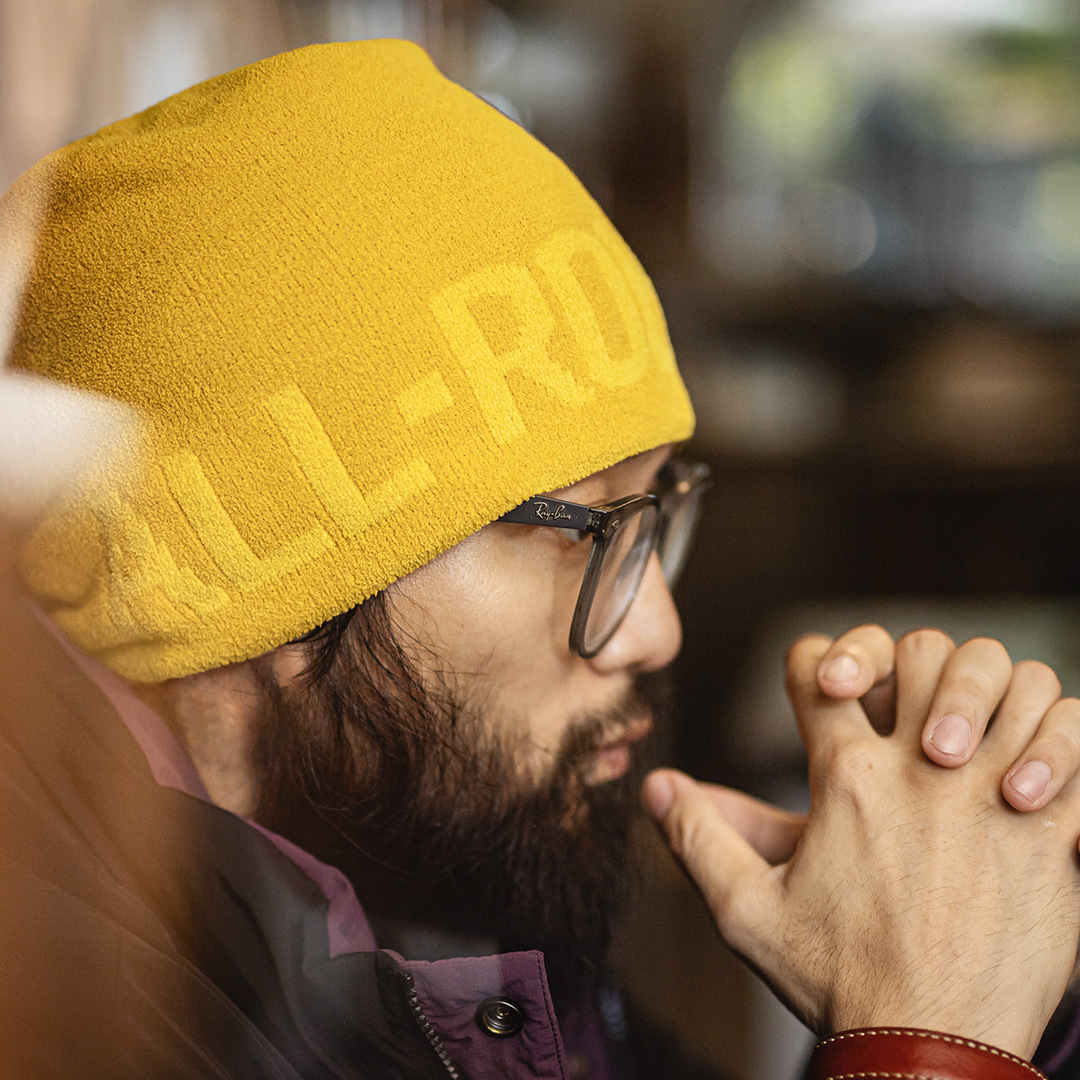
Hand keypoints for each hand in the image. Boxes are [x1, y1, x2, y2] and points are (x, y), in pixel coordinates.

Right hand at [645, 631, 1079, 1057]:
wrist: (932, 1050)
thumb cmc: (838, 981)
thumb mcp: (745, 911)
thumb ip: (696, 837)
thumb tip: (654, 786)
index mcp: (847, 780)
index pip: (821, 669)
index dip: (814, 666)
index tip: (822, 691)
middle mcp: (922, 772)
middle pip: (917, 652)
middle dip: (903, 664)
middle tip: (903, 705)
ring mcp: (993, 794)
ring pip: (1010, 680)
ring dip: (991, 692)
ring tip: (974, 730)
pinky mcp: (1053, 831)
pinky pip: (1078, 743)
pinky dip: (1062, 739)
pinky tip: (1033, 767)